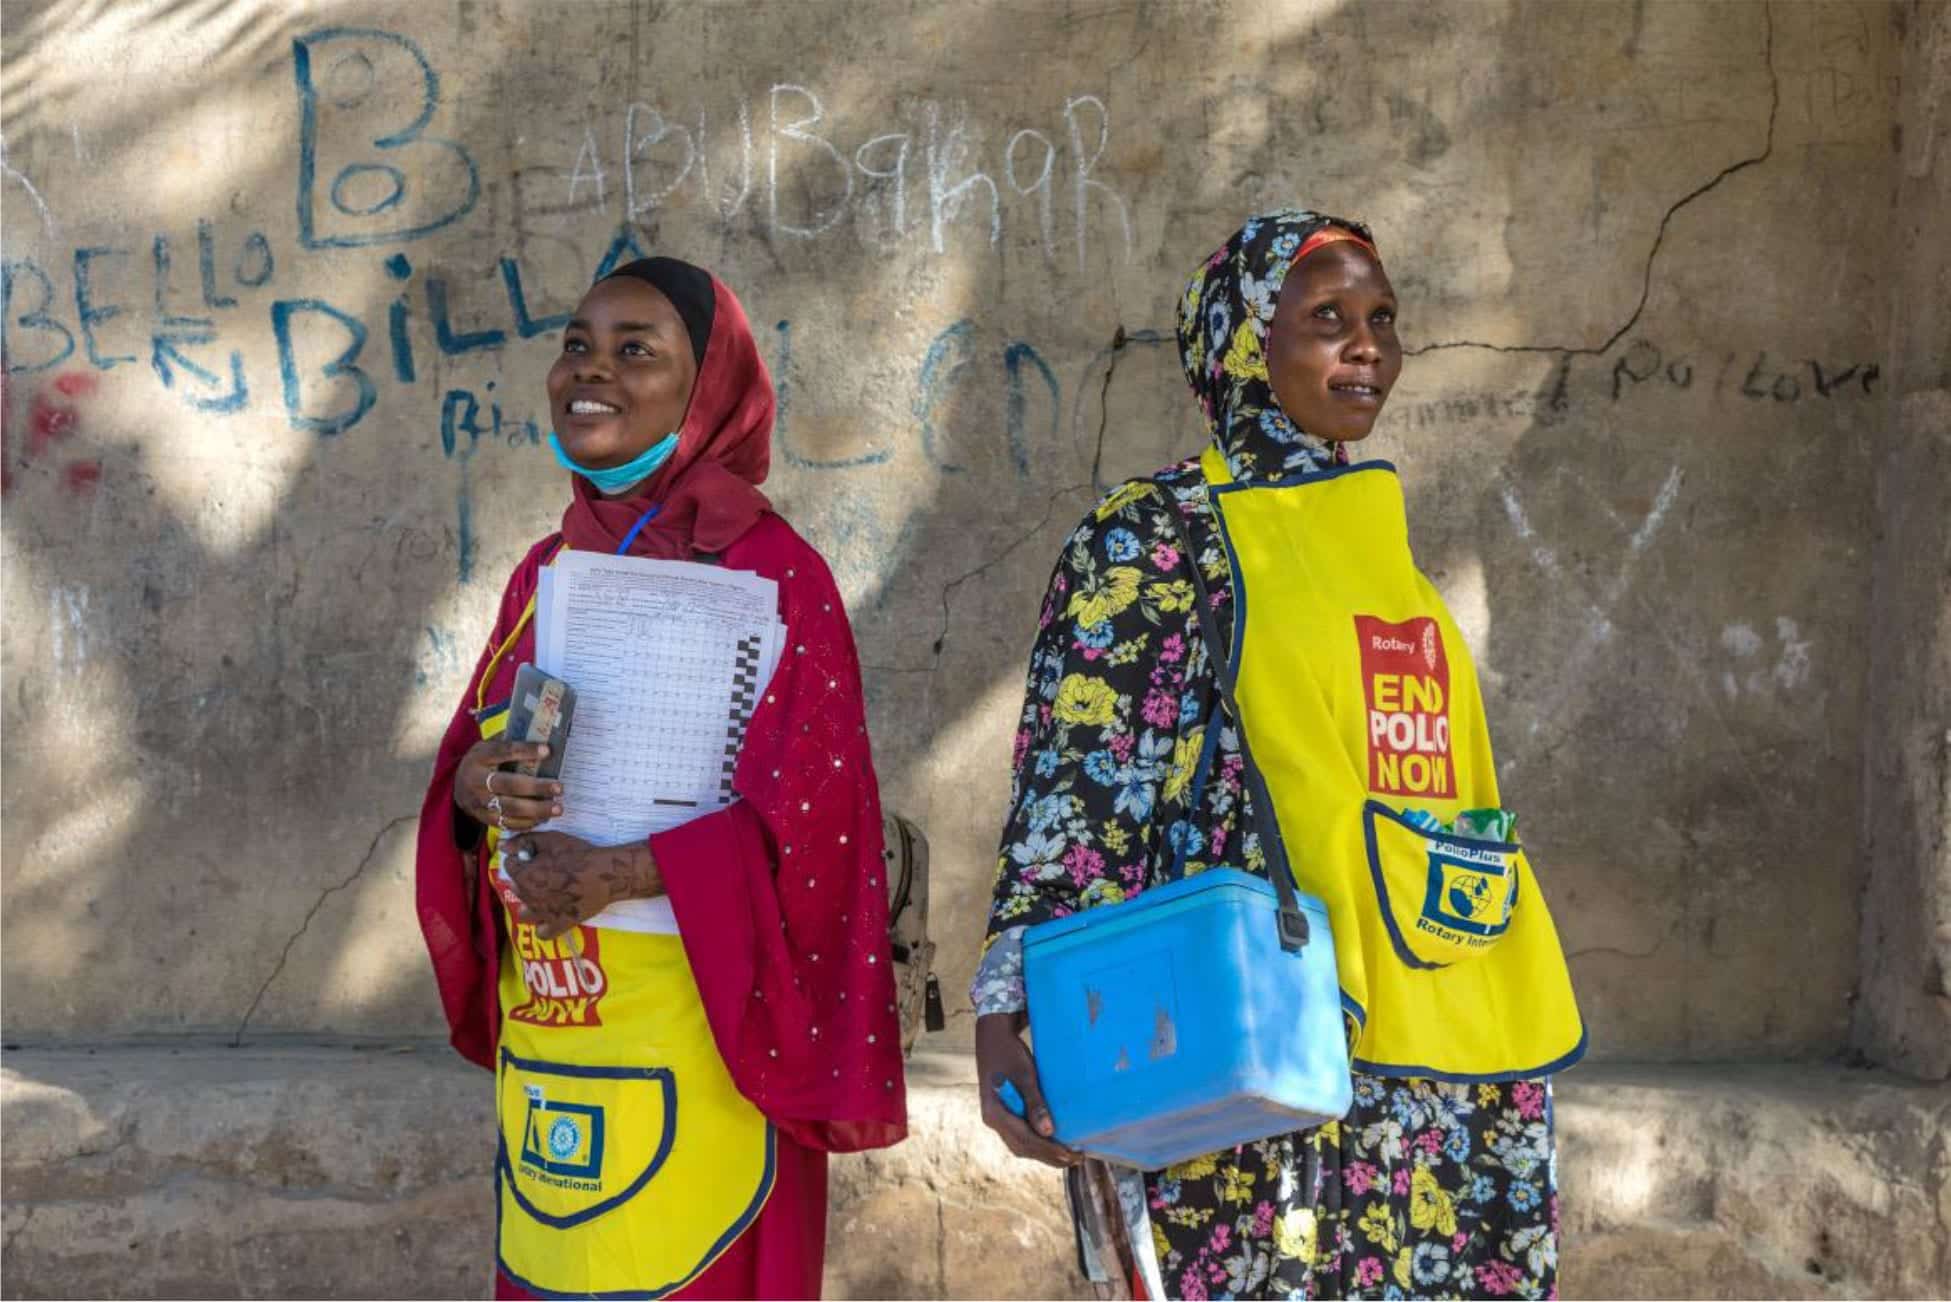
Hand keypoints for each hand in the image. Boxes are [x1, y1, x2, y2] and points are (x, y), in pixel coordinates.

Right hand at [453, 739, 560, 833]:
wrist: (457, 784)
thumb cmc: (483, 761)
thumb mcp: (489, 747)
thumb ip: (510, 743)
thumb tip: (543, 740)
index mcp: (480, 757)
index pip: (503, 751)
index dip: (525, 751)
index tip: (547, 751)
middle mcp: (476, 780)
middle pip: (508, 784)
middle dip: (536, 787)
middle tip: (559, 788)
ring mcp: (479, 802)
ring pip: (509, 808)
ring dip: (536, 810)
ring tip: (557, 808)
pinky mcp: (483, 818)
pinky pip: (507, 823)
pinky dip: (527, 823)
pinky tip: (543, 818)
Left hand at [501, 831, 661, 939]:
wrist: (604, 874)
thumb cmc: (578, 853)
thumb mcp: (551, 839)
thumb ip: (524, 841)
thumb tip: (502, 846)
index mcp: (524, 875)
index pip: (510, 866)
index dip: (520, 858)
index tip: (533, 856)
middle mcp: (528, 897)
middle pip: (516, 888)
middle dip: (525, 879)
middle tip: (544, 871)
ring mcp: (543, 914)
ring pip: (525, 913)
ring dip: (530, 904)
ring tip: (544, 895)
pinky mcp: (559, 924)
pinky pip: (543, 933)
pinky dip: (543, 927)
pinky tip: (550, 918)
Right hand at [975, 1011, 1079, 1166]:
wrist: (993, 1037)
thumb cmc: (1009, 1053)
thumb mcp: (1025, 1076)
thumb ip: (1035, 1104)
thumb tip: (1049, 1132)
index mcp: (994, 1113)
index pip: (1025, 1140)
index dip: (1049, 1150)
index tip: (1071, 1154)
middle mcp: (993, 1119)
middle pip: (1023, 1147)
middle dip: (1049, 1156)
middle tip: (1076, 1159)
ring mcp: (996, 1118)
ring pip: (1021, 1145)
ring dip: (1044, 1153)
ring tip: (1068, 1155)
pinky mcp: (1002, 1113)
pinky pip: (1020, 1136)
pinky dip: (1037, 1143)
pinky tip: (1053, 1142)